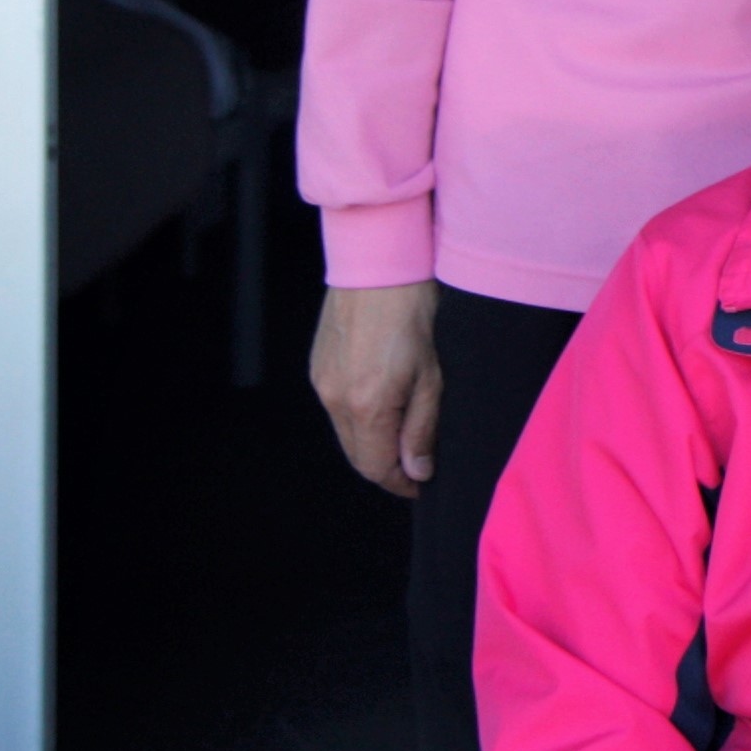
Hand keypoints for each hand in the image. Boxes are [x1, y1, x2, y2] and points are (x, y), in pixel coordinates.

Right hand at [312, 281, 441, 497]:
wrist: (379, 265)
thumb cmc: (414, 314)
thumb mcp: (432, 376)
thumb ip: (421, 427)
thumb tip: (417, 470)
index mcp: (366, 405)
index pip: (375, 466)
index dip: (399, 482)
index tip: (420, 485)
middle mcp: (335, 398)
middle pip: (356, 454)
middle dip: (385, 466)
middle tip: (415, 466)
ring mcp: (321, 381)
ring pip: (344, 432)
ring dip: (371, 442)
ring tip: (402, 435)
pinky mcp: (317, 366)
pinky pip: (335, 407)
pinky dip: (357, 418)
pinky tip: (381, 406)